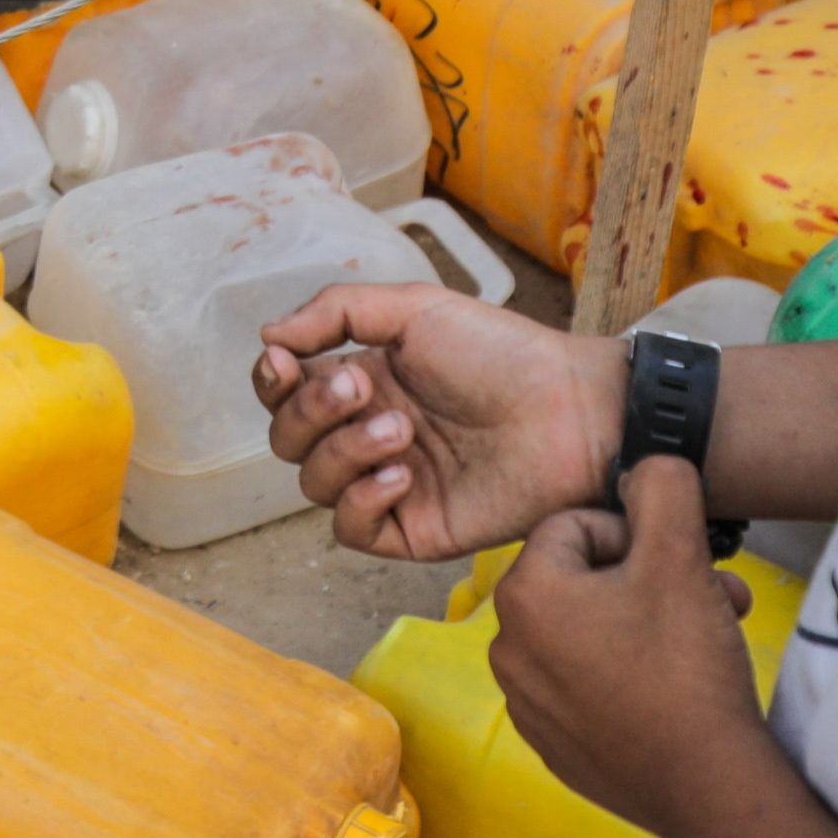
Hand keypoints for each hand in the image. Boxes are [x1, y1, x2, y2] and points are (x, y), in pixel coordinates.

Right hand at [254, 285, 609, 561]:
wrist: (569, 413)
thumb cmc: (502, 354)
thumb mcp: (416, 309)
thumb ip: (337, 311)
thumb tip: (268, 336)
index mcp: (366, 379)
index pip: (286, 390)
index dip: (273, 381)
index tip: (285, 363)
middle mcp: (368, 432)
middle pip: (288, 438)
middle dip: (311, 412)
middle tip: (362, 389)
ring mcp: (388, 482)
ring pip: (314, 483)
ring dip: (344, 451)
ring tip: (403, 431)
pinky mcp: (411, 528)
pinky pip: (350, 528)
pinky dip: (360, 500)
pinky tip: (400, 475)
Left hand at [482, 457, 777, 837]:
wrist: (706, 785)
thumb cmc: (685, 664)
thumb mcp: (679, 554)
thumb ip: (661, 486)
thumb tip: (644, 466)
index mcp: (523, 594)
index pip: (575, 526)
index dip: (636, 535)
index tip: (680, 564)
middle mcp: (507, 648)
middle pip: (584, 581)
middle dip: (651, 580)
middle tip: (713, 597)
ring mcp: (527, 703)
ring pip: (590, 632)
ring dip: (645, 625)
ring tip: (701, 642)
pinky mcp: (552, 745)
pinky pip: (586, 684)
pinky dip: (627, 676)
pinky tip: (673, 689)